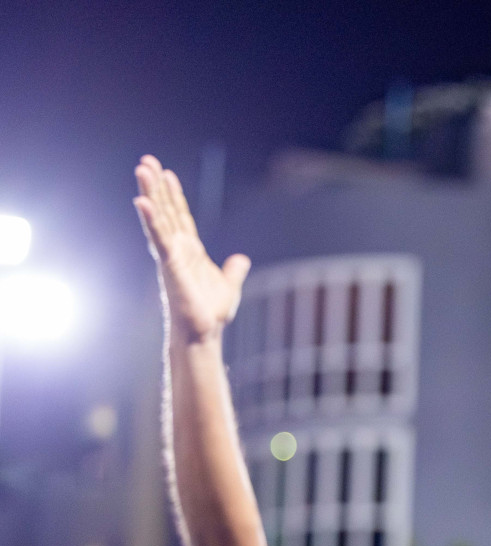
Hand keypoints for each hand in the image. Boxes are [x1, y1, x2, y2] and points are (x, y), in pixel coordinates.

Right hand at [133, 155, 249, 339]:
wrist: (204, 334)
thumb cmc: (210, 313)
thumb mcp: (229, 286)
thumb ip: (234, 270)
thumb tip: (242, 259)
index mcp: (190, 251)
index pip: (180, 216)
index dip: (174, 195)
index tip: (167, 172)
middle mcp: (177, 250)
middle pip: (165, 210)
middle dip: (157, 186)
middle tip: (146, 160)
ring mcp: (171, 256)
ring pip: (159, 218)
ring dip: (150, 193)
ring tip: (142, 169)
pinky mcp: (170, 266)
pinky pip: (159, 239)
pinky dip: (151, 220)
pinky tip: (142, 201)